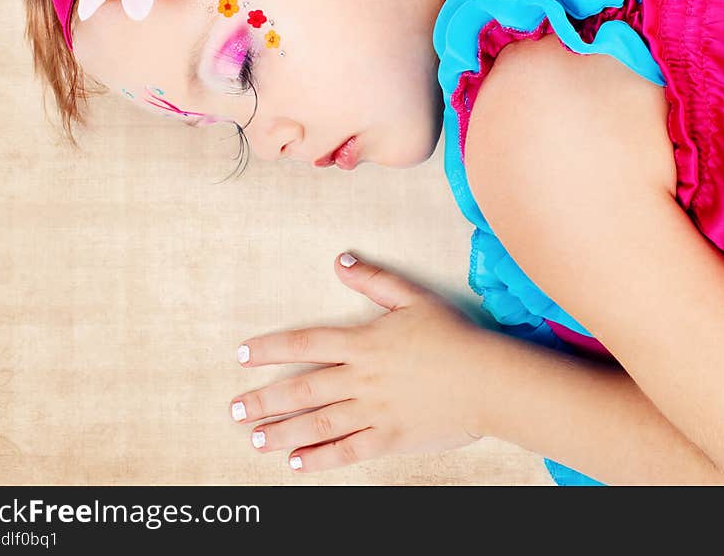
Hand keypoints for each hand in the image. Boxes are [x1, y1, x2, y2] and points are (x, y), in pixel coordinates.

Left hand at [230, 253, 489, 471]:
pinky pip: (348, 450)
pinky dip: (320, 458)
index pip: (305, 344)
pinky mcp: (390, 436)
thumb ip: (374, 280)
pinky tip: (296, 463)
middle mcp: (361, 378)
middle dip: (265, 401)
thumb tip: (341, 260)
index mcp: (363, 343)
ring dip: (282, 432)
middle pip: (302, 390)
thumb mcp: (413, 298)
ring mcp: (374, 410)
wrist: (488, 379)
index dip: (270, 349)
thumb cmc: (453, 336)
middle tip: (235, 410)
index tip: (242, 354)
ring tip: (254, 440)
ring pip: (318, 423)